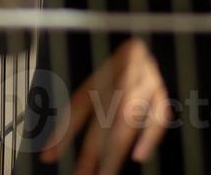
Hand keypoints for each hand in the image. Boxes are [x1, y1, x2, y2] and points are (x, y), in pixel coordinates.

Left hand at [40, 38, 173, 174]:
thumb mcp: (94, 88)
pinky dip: (150, 136)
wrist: (147, 49)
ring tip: (106, 172)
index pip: (81, 101)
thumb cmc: (116, 76)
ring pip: (131, 116)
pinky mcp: (163, 93)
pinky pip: (159, 115)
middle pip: (106, 112)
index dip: (65, 130)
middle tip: (82, 174)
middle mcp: (124, 72)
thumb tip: (48, 155)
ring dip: (117, 148)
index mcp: (103, 69)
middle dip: (93, 148)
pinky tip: (139, 155)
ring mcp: (146, 81)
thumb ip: (72, 120)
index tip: (50, 157)